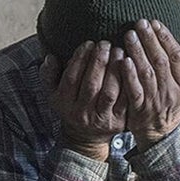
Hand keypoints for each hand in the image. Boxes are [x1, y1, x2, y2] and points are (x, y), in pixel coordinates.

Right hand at [42, 41, 127, 159]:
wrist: (85, 137)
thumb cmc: (70, 106)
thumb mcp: (53, 92)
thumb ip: (48, 74)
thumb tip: (50, 57)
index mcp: (64, 103)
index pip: (71, 78)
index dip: (80, 59)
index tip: (88, 43)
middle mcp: (81, 113)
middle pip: (91, 84)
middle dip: (99, 61)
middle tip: (105, 43)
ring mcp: (101, 119)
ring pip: (109, 92)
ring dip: (115, 70)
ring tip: (119, 51)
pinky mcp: (119, 122)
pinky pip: (125, 100)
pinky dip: (128, 83)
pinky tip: (130, 67)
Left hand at [120, 20, 179, 149]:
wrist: (161, 132)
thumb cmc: (174, 99)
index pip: (177, 55)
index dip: (166, 38)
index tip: (155, 23)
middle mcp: (173, 91)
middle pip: (161, 61)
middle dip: (150, 40)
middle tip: (139, 23)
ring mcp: (156, 100)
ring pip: (147, 73)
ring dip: (138, 52)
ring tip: (129, 35)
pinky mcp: (140, 108)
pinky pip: (135, 89)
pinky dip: (129, 74)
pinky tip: (123, 60)